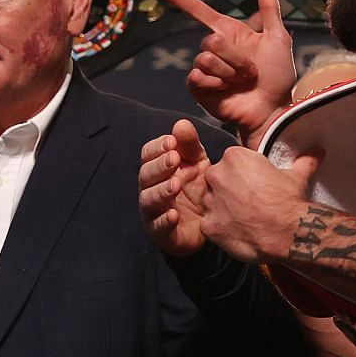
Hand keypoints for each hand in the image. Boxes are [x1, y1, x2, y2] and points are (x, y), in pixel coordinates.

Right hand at [139, 119, 213, 256]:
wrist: (210, 223)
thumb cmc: (198, 189)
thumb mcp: (197, 163)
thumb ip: (189, 145)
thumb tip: (181, 123)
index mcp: (157, 169)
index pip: (148, 154)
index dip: (157, 148)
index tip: (172, 142)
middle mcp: (150, 189)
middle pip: (145, 175)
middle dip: (159, 166)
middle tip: (175, 159)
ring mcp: (154, 212)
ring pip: (148, 200)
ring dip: (160, 191)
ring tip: (175, 185)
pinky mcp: (162, 233)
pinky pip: (158, 227)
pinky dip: (164, 221)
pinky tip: (174, 215)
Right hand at [153, 0, 295, 139]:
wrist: (273, 108)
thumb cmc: (278, 76)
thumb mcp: (278, 38)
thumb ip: (269, 9)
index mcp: (229, 33)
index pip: (199, 11)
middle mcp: (214, 49)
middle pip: (210, 40)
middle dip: (235, 57)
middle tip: (251, 71)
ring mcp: (205, 69)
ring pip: (205, 59)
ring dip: (229, 72)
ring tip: (241, 82)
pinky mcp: (199, 88)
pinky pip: (197, 76)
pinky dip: (216, 83)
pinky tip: (226, 90)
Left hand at [198, 145, 321, 263]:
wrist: (287, 233)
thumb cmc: (289, 202)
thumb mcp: (298, 176)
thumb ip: (303, 161)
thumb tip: (318, 152)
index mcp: (234, 157)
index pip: (231, 162)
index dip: (242, 174)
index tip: (253, 185)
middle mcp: (216, 175)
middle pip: (217, 180)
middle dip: (229, 189)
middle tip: (248, 202)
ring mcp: (209, 201)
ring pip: (211, 202)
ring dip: (223, 209)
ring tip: (243, 218)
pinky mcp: (208, 225)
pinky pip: (209, 224)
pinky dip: (220, 228)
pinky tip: (236, 231)